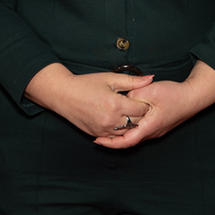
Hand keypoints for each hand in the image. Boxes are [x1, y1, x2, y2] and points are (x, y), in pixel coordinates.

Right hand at [24, 63, 152, 138]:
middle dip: (139, 114)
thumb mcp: (110, 78)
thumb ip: (132, 81)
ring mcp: (104, 129)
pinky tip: (117, 119)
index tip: (141, 98)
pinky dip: (119, 129)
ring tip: (127, 112)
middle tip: (136, 105)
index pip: (142, 109)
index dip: (144, 103)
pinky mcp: (97, 134)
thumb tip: (150, 79)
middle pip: (137, 122)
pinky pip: (115, 136)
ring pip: (127, 132)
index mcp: (115, 104)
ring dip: (130, 123)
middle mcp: (111, 120)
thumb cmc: (85, 84)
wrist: (63, 94)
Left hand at [92, 61, 214, 148]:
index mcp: (150, 127)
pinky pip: (140, 130)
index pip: (127, 141)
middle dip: (112, 140)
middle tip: (96, 135)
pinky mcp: (157, 125)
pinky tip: (122, 121)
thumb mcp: (150, 91)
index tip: (97, 140)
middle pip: (128, 141)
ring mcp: (155, 130)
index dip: (111, 143)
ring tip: (104, 130)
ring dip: (120, 134)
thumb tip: (121, 99)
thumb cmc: (175, 95)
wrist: (193, 97)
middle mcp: (152, 132)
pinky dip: (128, 128)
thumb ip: (133, 95)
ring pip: (134, 136)